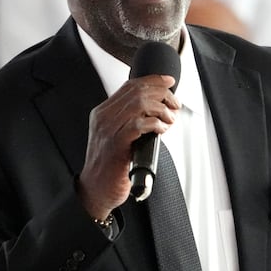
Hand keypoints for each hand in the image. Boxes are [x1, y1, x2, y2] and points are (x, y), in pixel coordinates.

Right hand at [77, 74, 178, 220]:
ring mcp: (108, 130)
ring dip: (161, 108)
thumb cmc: (109, 167)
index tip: (169, 82)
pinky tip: (161, 130)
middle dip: (162, 94)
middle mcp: (104, 118)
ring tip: (169, 119)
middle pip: (137, 91)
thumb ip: (130, 121)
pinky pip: (139, 125)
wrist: (95, 190)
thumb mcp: (116, 137)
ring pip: (139, 104)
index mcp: (103, 113)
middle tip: (174, 104)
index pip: (130, 86)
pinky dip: (155, 124)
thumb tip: (158, 109)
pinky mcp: (116, 145)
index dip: (153, 80)